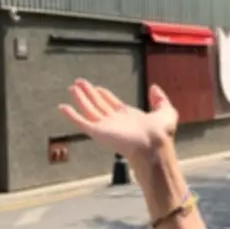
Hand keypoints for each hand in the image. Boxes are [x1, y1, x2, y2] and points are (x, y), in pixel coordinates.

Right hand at [59, 79, 177, 161]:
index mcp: (129, 117)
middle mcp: (116, 121)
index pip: (113, 104)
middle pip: (99, 104)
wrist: (154, 145)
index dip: (105, 95)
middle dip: (90, 94)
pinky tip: (63, 107)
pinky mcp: (98, 132)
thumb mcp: (167, 111)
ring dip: (80, 99)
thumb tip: (154, 87)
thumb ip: (160, 99)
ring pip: (89, 109)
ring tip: (72, 87)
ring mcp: (106, 126)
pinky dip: (71, 115)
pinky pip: (82, 121)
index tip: (97, 87)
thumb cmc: (162, 133)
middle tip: (79, 83)